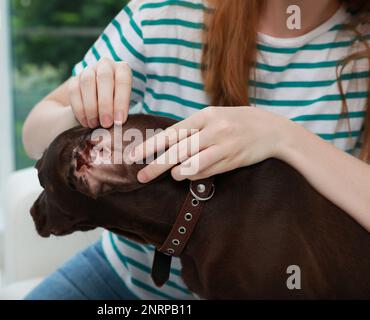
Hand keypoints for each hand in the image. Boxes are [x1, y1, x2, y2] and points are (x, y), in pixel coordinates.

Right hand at [68, 57, 131, 127]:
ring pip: (87, 82)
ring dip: (91, 106)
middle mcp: (105, 66)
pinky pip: (74, 91)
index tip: (120, 121)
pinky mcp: (74, 79)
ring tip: (95, 124)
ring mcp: (88, 71)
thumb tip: (119, 127)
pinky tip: (85, 122)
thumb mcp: (124, 105)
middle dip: (105, 103)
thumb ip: (121, 112)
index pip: (123, 80)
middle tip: (106, 123)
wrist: (99, 99)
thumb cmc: (117, 104)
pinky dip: (79, 108)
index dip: (121, 101)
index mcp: (122, 69)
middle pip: (104, 78)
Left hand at [131, 107, 291, 181]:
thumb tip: (166, 145)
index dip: (150, 146)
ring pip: (190, 165)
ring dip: (178, 173)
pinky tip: (193, 173)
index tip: (134, 156)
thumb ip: (192, 129)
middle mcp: (213, 129)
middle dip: (156, 166)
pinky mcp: (231, 160)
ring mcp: (223, 145)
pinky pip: (204, 172)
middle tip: (141, 177)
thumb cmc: (237, 122)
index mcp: (205, 115)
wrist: (272, 130)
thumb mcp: (214, 117)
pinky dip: (193, 175)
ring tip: (175, 174)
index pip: (171, 133)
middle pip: (177, 151)